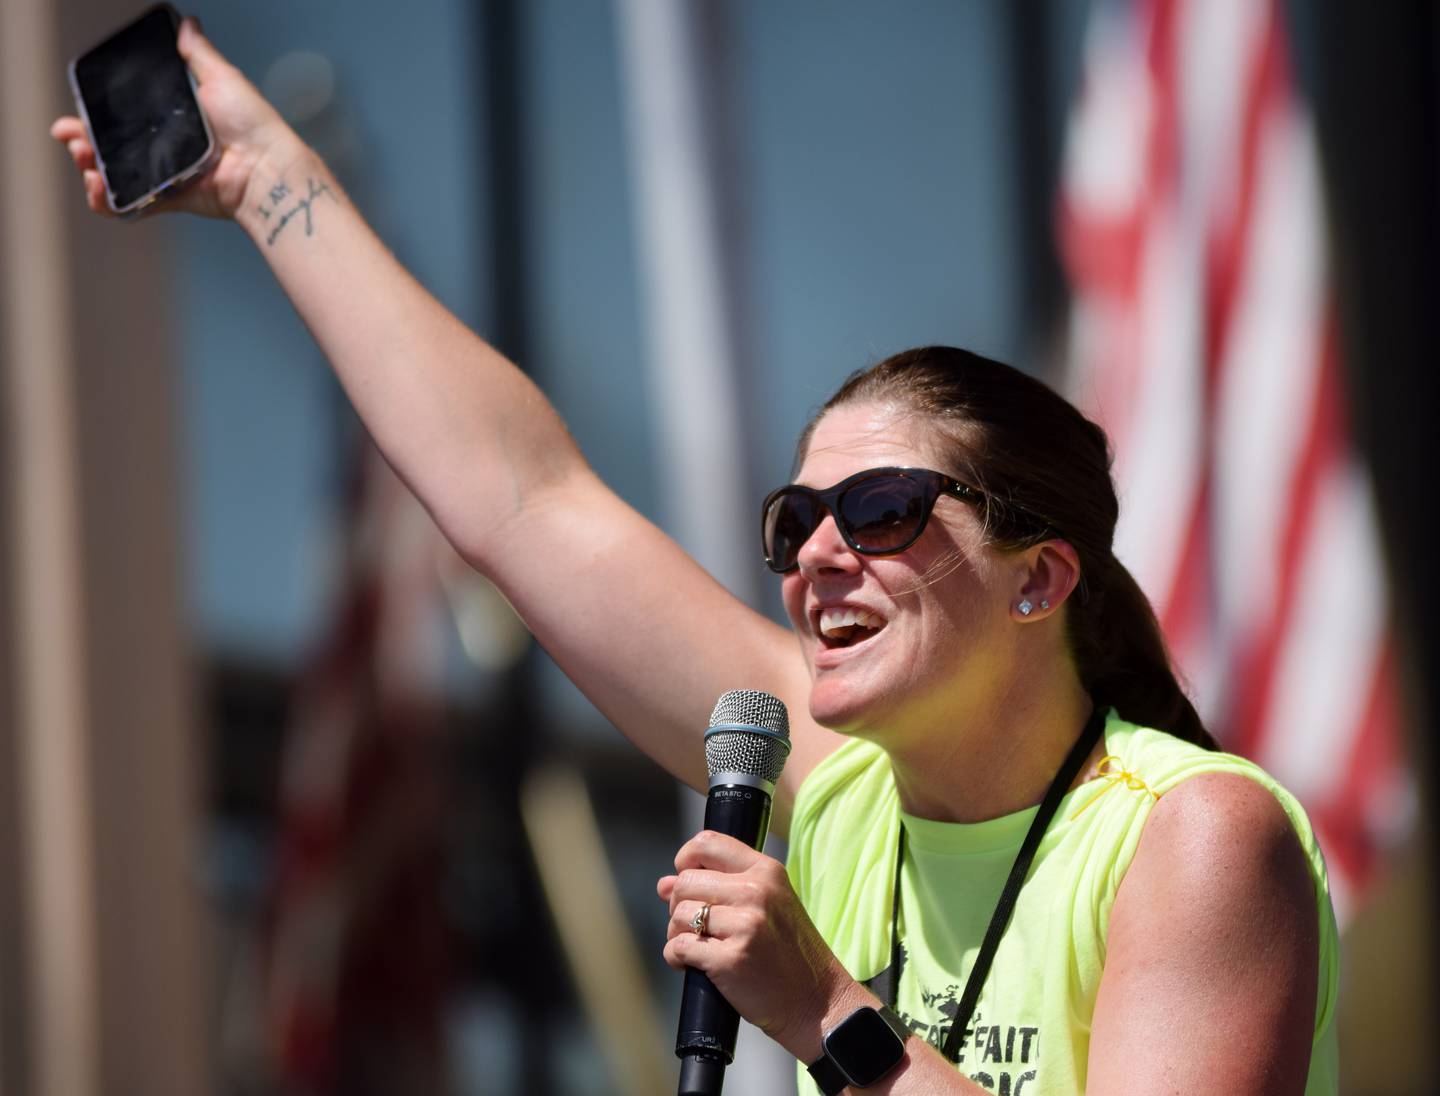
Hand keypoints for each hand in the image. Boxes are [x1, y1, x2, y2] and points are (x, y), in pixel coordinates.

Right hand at [51, 18, 297, 219]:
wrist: (267, 167)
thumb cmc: (251, 123)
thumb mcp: (222, 78)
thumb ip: (198, 53)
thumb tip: (187, 21)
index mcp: (171, 120)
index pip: (122, 118)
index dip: (94, 117)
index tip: (75, 112)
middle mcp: (165, 149)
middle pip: (110, 148)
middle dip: (83, 143)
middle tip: (72, 138)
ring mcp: (166, 176)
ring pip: (115, 177)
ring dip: (90, 171)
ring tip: (86, 164)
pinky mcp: (171, 200)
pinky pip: (132, 206)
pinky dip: (109, 202)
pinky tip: (97, 189)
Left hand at [659, 830, 860, 1058]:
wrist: (816, 1001)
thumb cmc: (788, 953)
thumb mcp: (768, 905)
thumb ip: (720, 888)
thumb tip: (663, 883)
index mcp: (766, 872)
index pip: (708, 843)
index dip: (686, 859)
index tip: (688, 881)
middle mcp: (756, 892)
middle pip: (685, 882)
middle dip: (678, 905)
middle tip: (695, 926)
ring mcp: (744, 925)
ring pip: (678, 915)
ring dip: (677, 933)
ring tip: (698, 947)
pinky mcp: (730, 959)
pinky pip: (678, 947)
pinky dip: (676, 957)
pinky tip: (691, 964)